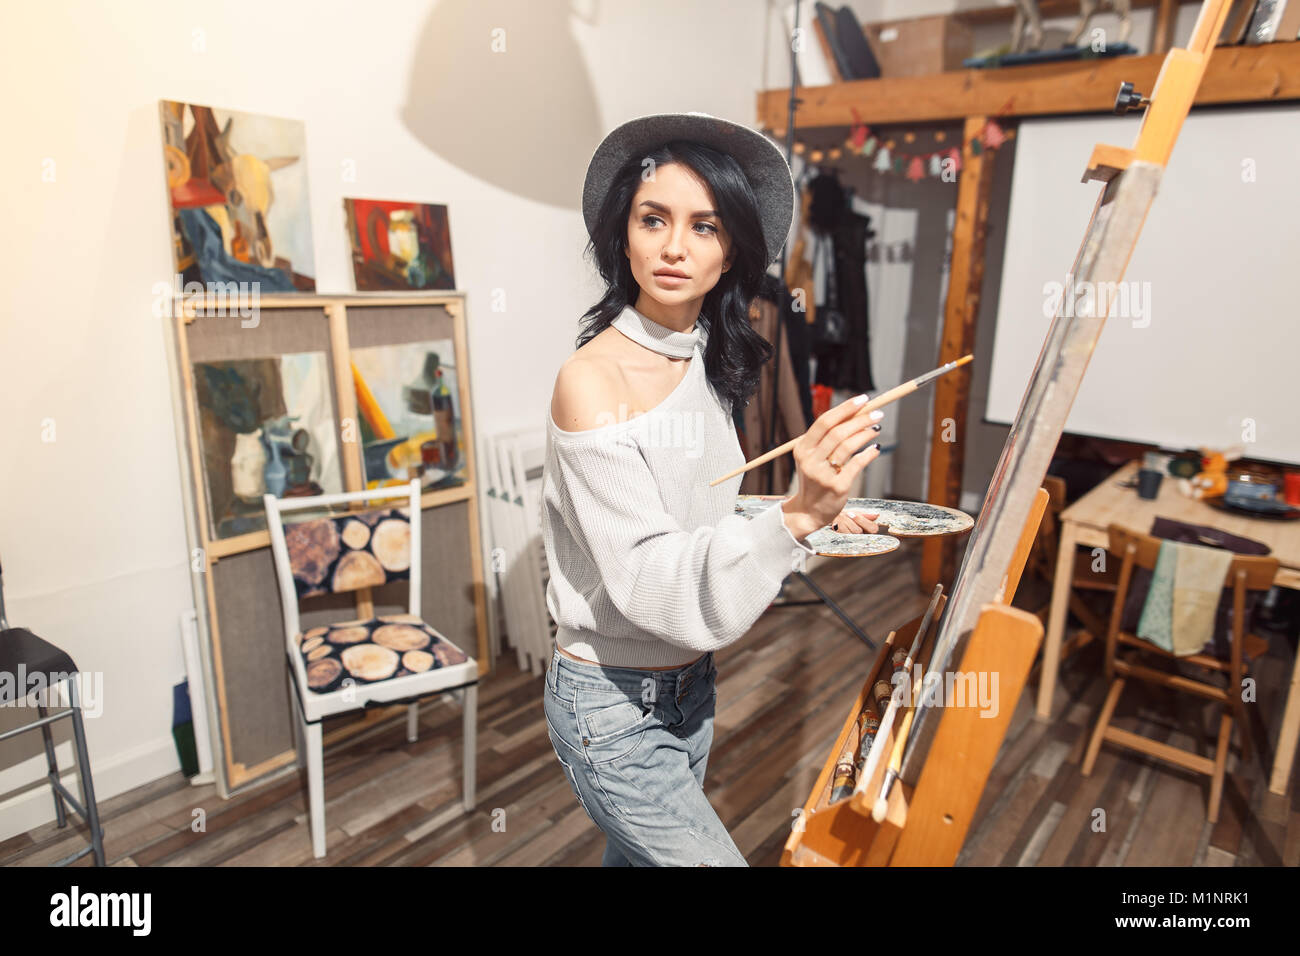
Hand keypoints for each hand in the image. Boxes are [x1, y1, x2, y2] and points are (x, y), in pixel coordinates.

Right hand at [780, 393, 883, 539]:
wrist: (809, 511)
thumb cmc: (814, 479)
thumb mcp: (811, 457)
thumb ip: (826, 439)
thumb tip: (854, 414)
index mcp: (802, 448)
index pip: (824, 422)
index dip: (845, 409)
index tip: (863, 400)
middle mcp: (810, 460)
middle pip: (838, 432)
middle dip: (861, 420)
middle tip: (878, 413)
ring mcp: (823, 475)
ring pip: (848, 446)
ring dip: (866, 434)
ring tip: (876, 429)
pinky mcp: (837, 487)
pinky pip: (857, 464)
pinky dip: (869, 454)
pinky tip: (875, 449)